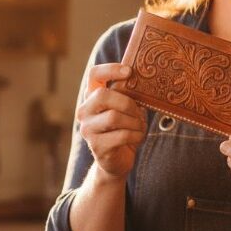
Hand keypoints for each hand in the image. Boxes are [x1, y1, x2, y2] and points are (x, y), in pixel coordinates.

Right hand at [76, 63, 146, 179]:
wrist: (117, 160)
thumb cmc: (124, 128)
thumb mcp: (127, 108)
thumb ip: (129, 94)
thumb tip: (146, 79)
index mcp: (92, 96)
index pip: (94, 74)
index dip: (110, 70)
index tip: (129, 72)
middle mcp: (84, 111)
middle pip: (103, 96)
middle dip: (127, 102)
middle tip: (138, 111)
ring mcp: (87, 129)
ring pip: (114, 117)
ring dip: (134, 122)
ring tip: (139, 126)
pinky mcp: (96, 146)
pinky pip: (121, 135)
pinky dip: (136, 135)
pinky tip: (138, 137)